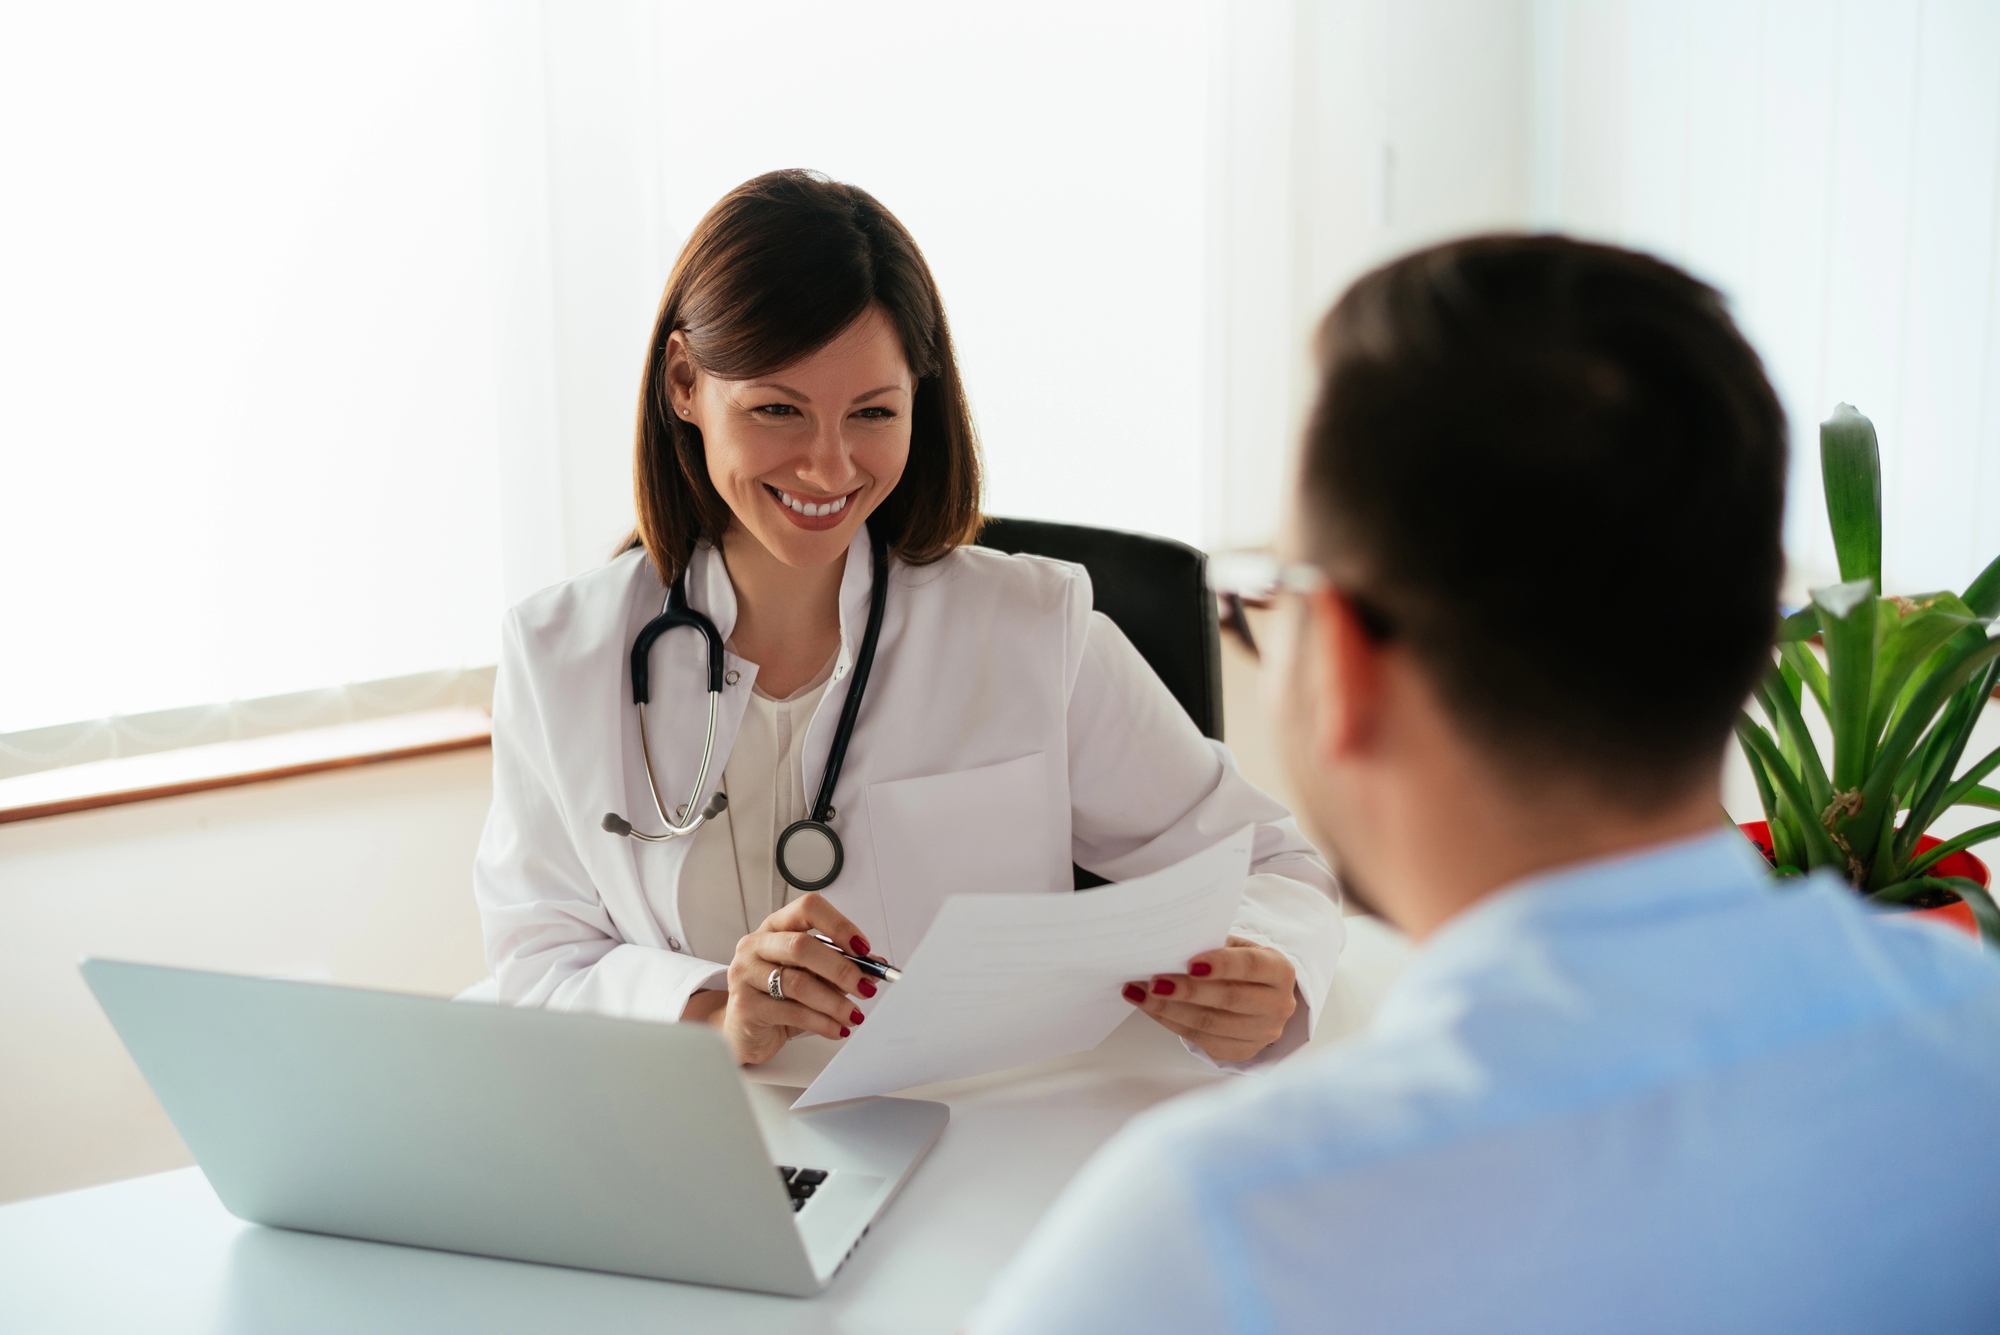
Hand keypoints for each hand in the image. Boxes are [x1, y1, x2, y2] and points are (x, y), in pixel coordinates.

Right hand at [682, 893, 880, 1064]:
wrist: (744, 1031)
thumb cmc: (778, 997)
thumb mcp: (812, 977)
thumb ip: (841, 966)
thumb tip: (875, 966)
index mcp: (776, 927)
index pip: (808, 909)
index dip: (839, 925)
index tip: (863, 948)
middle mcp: (756, 945)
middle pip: (802, 946)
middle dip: (841, 968)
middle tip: (865, 987)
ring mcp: (745, 974)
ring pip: (798, 983)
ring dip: (834, 1002)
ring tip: (854, 1014)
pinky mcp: (744, 1005)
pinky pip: (791, 1011)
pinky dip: (822, 1022)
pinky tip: (837, 1029)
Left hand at [1121, 936, 1297, 1063]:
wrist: (1259, 996)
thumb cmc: (1241, 965)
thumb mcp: (1237, 948)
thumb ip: (1212, 946)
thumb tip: (1170, 948)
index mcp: (1280, 971)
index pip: (1251, 966)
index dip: (1221, 964)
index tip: (1189, 962)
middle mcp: (1279, 1006)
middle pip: (1228, 999)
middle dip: (1187, 990)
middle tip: (1153, 981)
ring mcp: (1262, 1034)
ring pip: (1209, 1024)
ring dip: (1168, 1008)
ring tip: (1139, 993)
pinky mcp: (1241, 1052)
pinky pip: (1200, 1040)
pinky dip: (1170, 1022)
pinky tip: (1149, 1007)